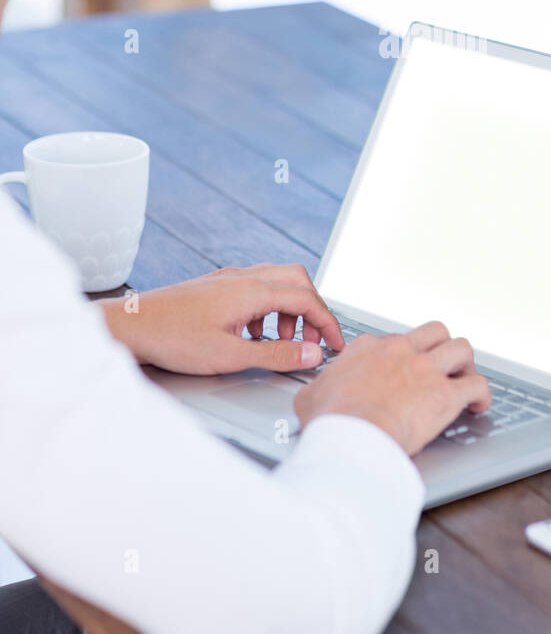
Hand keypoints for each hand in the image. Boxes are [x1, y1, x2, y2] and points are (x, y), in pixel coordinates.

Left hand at [101, 264, 343, 375]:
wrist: (131, 325)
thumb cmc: (172, 338)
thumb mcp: (230, 355)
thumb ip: (276, 354)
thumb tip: (312, 354)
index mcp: (251, 291)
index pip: (306, 299)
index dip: (327, 323)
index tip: (336, 344)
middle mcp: (243, 277)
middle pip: (297, 280)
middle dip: (312, 311)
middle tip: (314, 340)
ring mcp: (228, 279)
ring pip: (276, 282)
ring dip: (288, 310)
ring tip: (280, 341)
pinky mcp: (216, 286)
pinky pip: (255, 287)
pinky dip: (267, 308)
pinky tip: (252, 334)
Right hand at [293, 320, 490, 455]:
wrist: (351, 435)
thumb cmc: (330, 421)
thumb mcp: (311, 397)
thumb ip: (318, 389)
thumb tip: (315, 395)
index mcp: (369, 350)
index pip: (394, 340)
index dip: (403, 355)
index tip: (405, 368)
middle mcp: (401, 352)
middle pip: (435, 332)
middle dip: (443, 346)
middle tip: (444, 365)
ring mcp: (425, 370)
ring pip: (461, 348)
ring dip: (466, 365)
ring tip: (465, 379)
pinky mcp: (444, 394)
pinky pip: (477, 385)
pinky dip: (482, 394)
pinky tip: (479, 405)